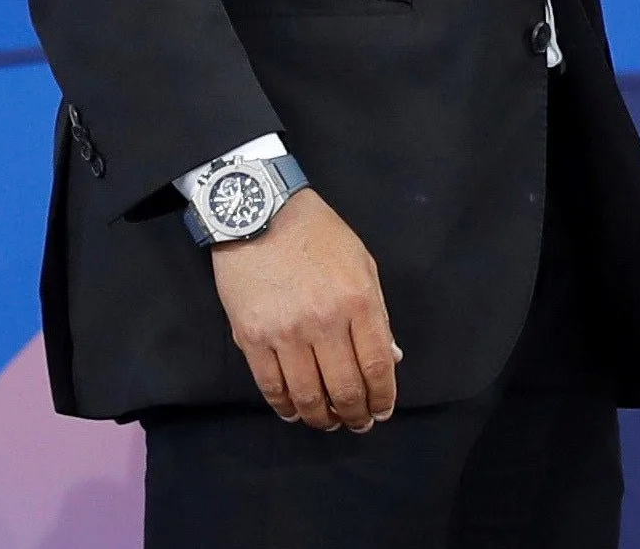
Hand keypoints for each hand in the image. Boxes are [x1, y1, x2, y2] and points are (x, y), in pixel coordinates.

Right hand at [210, 189, 400, 430]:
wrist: (261, 215)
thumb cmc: (320, 236)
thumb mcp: (363, 265)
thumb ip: (377, 314)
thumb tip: (389, 358)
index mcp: (358, 302)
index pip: (376, 365)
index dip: (382, 396)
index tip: (383, 411)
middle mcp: (324, 324)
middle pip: (344, 387)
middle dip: (355, 413)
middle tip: (358, 424)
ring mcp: (284, 334)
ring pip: (307, 394)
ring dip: (321, 417)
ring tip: (329, 423)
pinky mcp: (250, 338)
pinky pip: (270, 385)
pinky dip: (285, 406)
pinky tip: (295, 412)